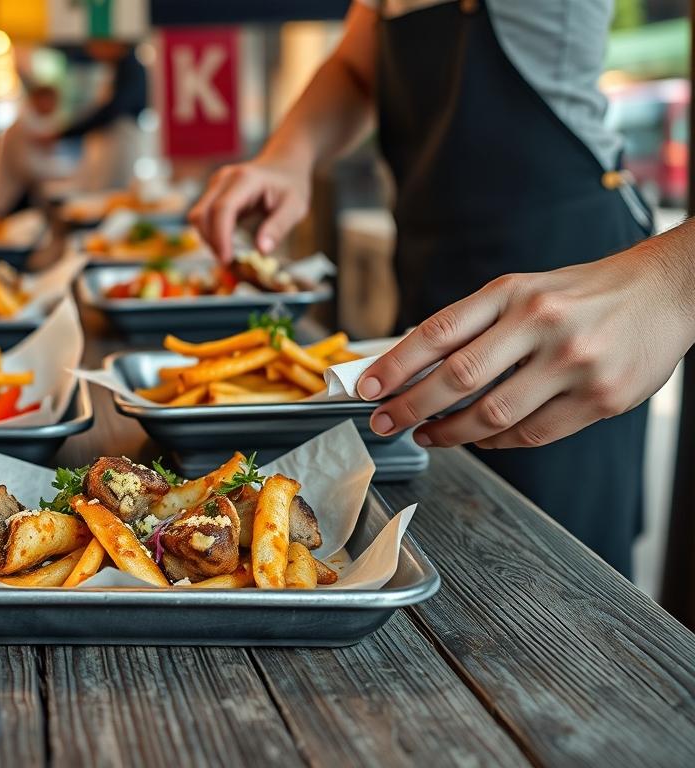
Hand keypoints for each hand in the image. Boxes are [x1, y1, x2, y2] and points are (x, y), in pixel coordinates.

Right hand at [188, 157, 310, 262]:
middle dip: (211, 241)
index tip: (226, 259)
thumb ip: (278, 227)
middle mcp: (224, 178)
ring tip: (227, 253)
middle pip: (201, 213)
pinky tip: (225, 243)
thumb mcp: (295, 207)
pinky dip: (209, 233)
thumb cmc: (291, 185)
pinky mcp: (212, 192)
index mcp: (245, 179)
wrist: (283, 164)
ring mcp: (215, 184)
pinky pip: (202, 216)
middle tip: (228, 261)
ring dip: (208, 238)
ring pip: (197, 216)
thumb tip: (262, 250)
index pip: (222, 209)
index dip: (220, 236)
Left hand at [356, 249, 694, 448]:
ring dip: (449, 432)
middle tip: (384, 421)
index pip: (438, 331)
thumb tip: (410, 365)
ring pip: (492, 414)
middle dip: (410, 406)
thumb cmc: (582, 294)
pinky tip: (478, 438)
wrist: (667, 291)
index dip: (394, 364)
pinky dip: (496, 442)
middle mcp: (540, 323)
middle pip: (457, 377)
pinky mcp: (601, 397)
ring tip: (427, 434)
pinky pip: (532, 433)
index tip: (366, 387)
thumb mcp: (523, 290)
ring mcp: (573, 362)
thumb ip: (473, 324)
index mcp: (513, 292)